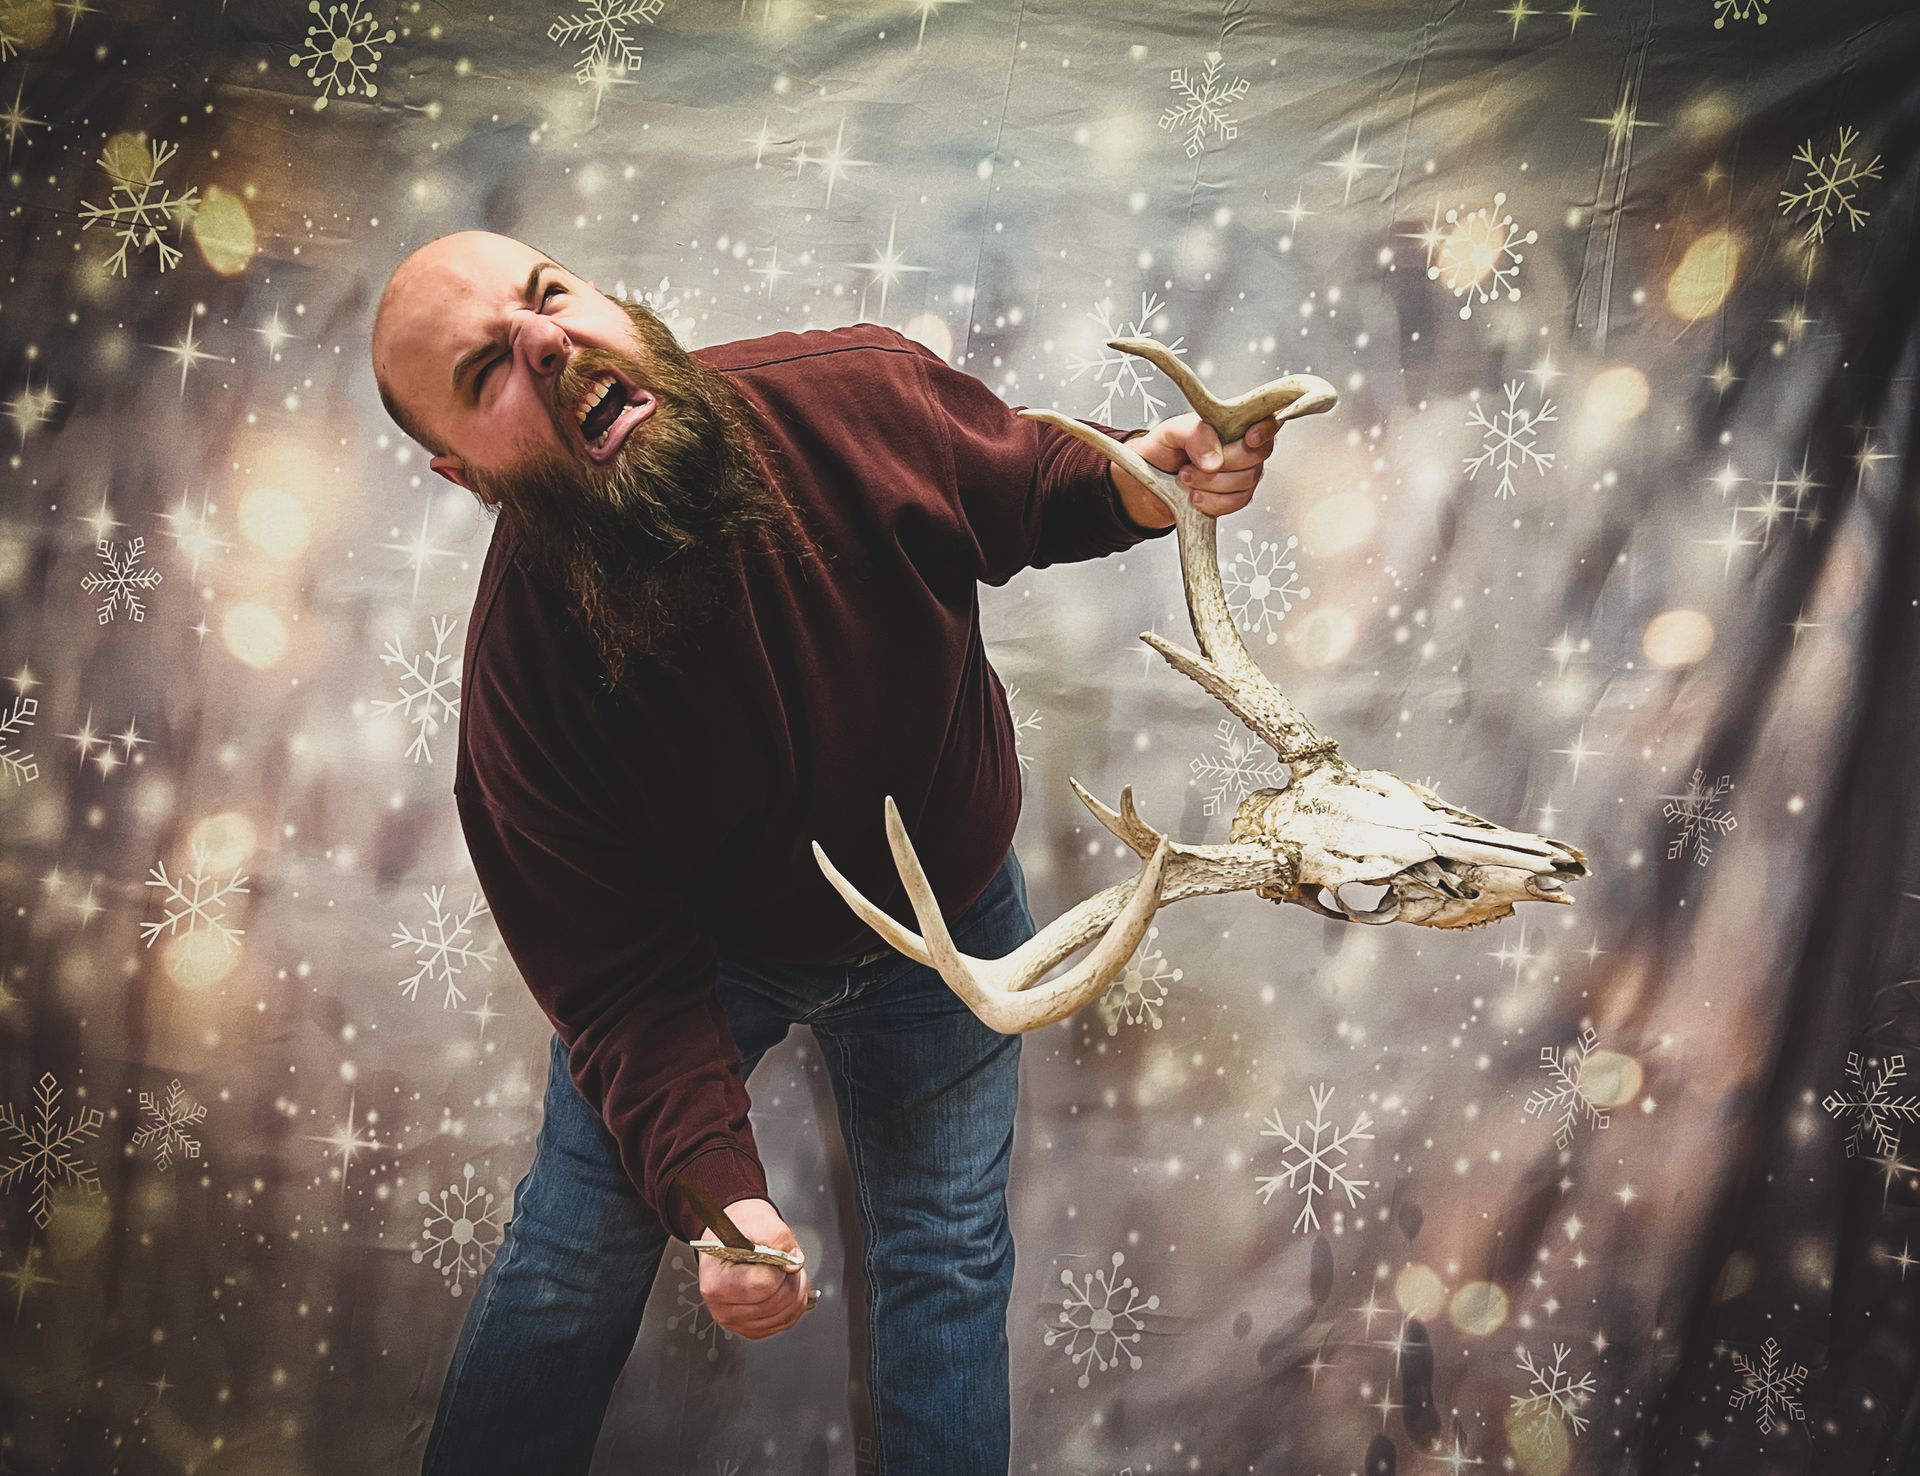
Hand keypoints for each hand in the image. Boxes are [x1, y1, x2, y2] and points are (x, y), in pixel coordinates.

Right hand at [697, 1197, 811, 1339]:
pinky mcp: (749, 1327)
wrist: (730, 1236)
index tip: (777, 1255)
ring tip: (784, 1272)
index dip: (780, 1267)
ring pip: (783, 1316)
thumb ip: (779, 1237)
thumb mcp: (758, 1219)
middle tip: (785, 1262)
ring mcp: (735, 1320)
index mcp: (717, 1281)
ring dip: (795, 1292)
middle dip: (791, 1279)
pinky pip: (783, 1324)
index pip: (765, 1285)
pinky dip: (792, 1306)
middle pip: (776, 1302)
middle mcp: (721, 1306)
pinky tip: (784, 1287)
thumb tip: (794, 1262)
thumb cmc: (738, 1229)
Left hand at [1110, 412, 1280, 524]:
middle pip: (1257, 455)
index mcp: (1234, 423)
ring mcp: (1243, 473)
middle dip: (1223, 462)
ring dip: (1210, 483)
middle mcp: (1243, 446)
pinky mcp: (1236, 497)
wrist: (1153, 477)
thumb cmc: (1165, 447)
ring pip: (1246, 481)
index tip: (1249, 439)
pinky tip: (1195, 495)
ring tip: (1186, 477)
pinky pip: (1236, 503)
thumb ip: (1195, 435)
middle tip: (1191, 464)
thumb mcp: (1172, 431)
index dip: (1265, 429)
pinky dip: (1212, 502)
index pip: (1267, 420)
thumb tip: (1214, 460)